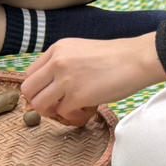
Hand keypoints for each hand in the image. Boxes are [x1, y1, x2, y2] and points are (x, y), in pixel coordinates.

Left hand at [22, 34, 165, 125]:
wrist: (136, 59)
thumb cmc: (113, 57)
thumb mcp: (80, 51)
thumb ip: (61, 64)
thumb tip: (48, 89)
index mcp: (57, 49)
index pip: (29, 74)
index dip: (38, 89)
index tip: (51, 96)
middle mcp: (57, 62)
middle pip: (29, 91)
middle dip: (40, 103)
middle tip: (57, 106)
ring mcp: (66, 79)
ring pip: (40, 105)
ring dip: (54, 112)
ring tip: (72, 109)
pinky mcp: (77, 95)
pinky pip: (63, 114)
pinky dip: (73, 117)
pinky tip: (87, 110)